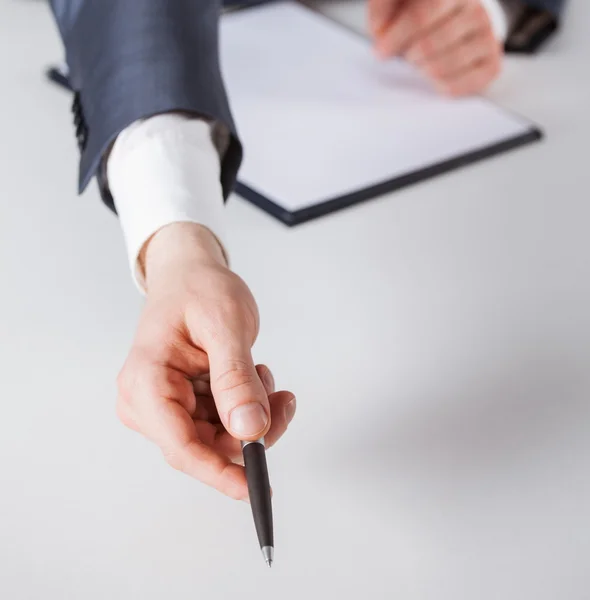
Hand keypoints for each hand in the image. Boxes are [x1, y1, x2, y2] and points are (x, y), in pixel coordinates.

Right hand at [116, 223, 295, 499]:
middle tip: (282, 401)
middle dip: (251, 430)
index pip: (182, 446)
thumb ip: (236, 380)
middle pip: (206, 446)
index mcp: (146, 383)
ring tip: (264, 374)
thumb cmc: (199, 288)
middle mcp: (147, 401)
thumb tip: (249, 429)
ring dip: (253, 414)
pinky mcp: (182, 403)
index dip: (219, 471)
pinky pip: (221, 423)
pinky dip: (247, 406)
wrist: (190, 273)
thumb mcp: (225, 327)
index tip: (254, 486)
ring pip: (219, 438)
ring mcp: (164, 404)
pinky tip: (255, 376)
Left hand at [369, 0, 502, 95]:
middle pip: (430, 43)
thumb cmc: (426, 14)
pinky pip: (455, 86)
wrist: (463, 22)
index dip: (398, 35)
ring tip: (421, 62)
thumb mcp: (401, 3)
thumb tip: (379, 29)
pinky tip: (435, 76)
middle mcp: (476, 9)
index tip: (381, 51)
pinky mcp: (492, 64)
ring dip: (421, 70)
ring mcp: (488, 36)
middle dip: (409, 55)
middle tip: (407, 55)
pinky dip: (437, 85)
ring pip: (441, 67)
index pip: (423, 13)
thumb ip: (383, 7)